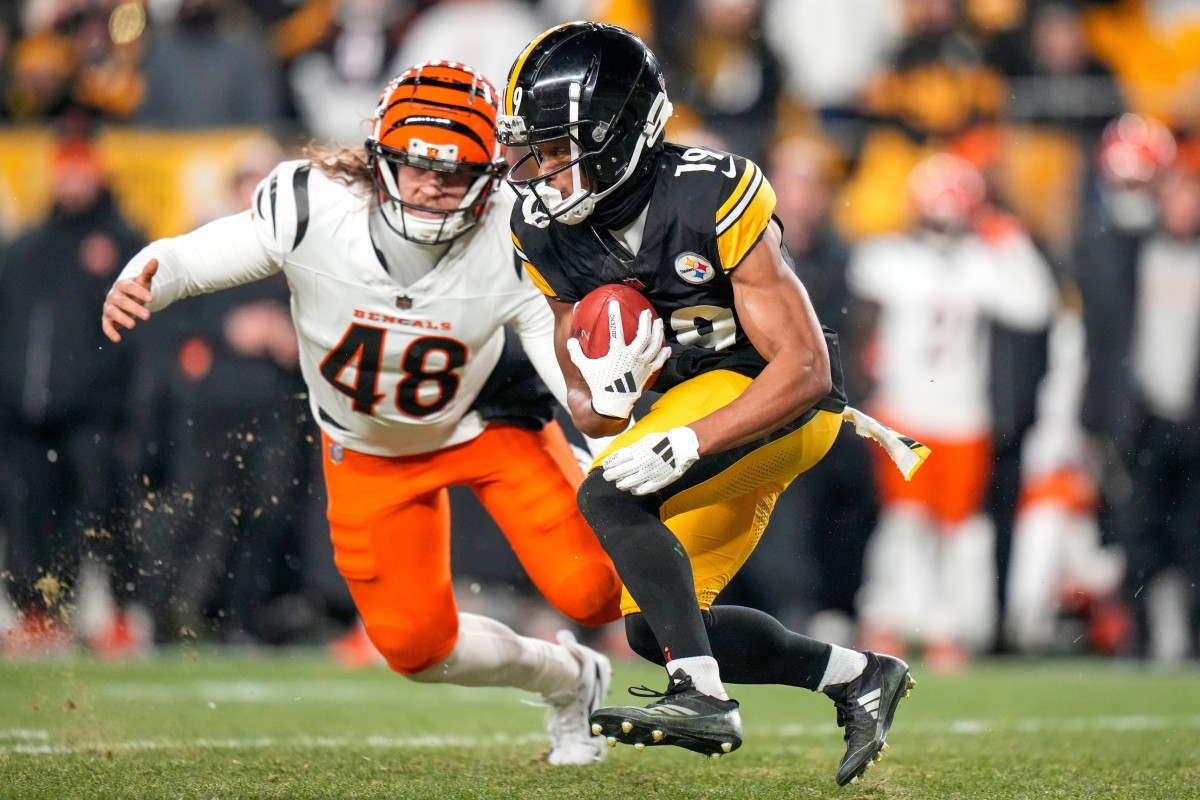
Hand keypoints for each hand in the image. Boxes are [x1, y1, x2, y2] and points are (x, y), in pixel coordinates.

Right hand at [101, 258, 157, 342]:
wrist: (127, 300)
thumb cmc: (137, 291)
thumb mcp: (143, 282)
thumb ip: (148, 272)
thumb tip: (155, 259)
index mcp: (122, 285)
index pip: (129, 287)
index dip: (139, 292)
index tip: (152, 299)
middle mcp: (114, 296)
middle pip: (122, 301)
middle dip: (134, 308)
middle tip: (148, 316)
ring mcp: (109, 307)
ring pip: (113, 312)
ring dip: (123, 319)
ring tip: (134, 325)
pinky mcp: (107, 319)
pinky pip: (106, 326)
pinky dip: (110, 332)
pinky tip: (118, 339)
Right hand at [566, 303, 669, 419]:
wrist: (612, 405)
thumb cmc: (598, 385)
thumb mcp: (585, 368)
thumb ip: (576, 353)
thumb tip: (570, 340)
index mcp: (617, 353)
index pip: (616, 329)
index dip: (615, 315)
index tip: (614, 304)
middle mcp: (632, 357)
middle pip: (644, 335)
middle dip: (645, 321)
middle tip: (646, 312)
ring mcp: (642, 365)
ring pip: (655, 345)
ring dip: (658, 332)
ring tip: (659, 323)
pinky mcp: (648, 374)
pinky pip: (659, 361)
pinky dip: (663, 354)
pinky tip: (666, 348)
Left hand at [601, 427, 699, 494]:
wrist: (682, 448)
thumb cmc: (663, 441)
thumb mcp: (644, 440)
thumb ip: (632, 449)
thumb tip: (620, 455)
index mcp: (636, 451)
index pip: (615, 460)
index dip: (608, 465)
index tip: (606, 466)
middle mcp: (640, 463)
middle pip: (617, 473)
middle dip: (609, 476)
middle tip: (608, 476)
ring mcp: (648, 474)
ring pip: (626, 484)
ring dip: (621, 484)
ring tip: (620, 483)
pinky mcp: (656, 483)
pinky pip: (640, 490)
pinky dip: (634, 490)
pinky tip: (633, 488)